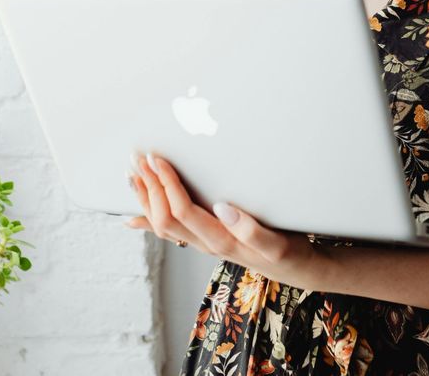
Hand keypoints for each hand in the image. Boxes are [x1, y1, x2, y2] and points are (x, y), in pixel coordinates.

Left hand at [125, 152, 331, 291]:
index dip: (167, 184)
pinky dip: (147, 222)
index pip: (183, 211)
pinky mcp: (205, 241)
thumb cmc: (289, 253)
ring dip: (145, 198)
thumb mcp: (279, 243)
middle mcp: (206, 244)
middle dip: (150, 187)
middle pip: (165, 218)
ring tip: (132, 176)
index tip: (159, 160)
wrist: (297, 269)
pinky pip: (169, 233)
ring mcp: (203, 243)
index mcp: (222, 240)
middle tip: (140, 159)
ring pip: (162, 224)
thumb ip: (253, 230)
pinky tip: (131, 217)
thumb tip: (223, 209)